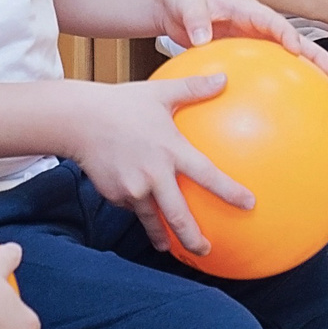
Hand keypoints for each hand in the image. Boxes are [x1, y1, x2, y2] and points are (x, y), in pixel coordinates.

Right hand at [71, 78, 255, 255]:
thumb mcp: (161, 92)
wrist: (78, 120)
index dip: (229, 192)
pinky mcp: (115, 195)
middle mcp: (154, 175)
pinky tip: (140, 207)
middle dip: (193, 239)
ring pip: (152, 220)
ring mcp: (133, 188)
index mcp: (171, 150)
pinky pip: (132, 206)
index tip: (249, 204)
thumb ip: (194, 88)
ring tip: (169, 248)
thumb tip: (225, 77)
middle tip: (205, 250)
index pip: (208, 175)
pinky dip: (139, 208)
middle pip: (179, 216)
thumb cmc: (122, 103)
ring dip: (162, 237)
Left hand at [146, 0, 327, 76]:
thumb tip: (202, 39)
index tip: (295, 49)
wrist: (170, 0)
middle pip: (289, 38)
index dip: (286, 33)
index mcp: (245, 7)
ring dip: (300, 71)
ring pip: (280, 56)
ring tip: (321, 91)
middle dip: (312, 54)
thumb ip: (195, 17)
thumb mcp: (187, 2)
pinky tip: (276, 106)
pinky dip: (272, 82)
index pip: (271, 20)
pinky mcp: (238, 53)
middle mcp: (252, 23)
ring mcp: (247, 39)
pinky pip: (259, 69)